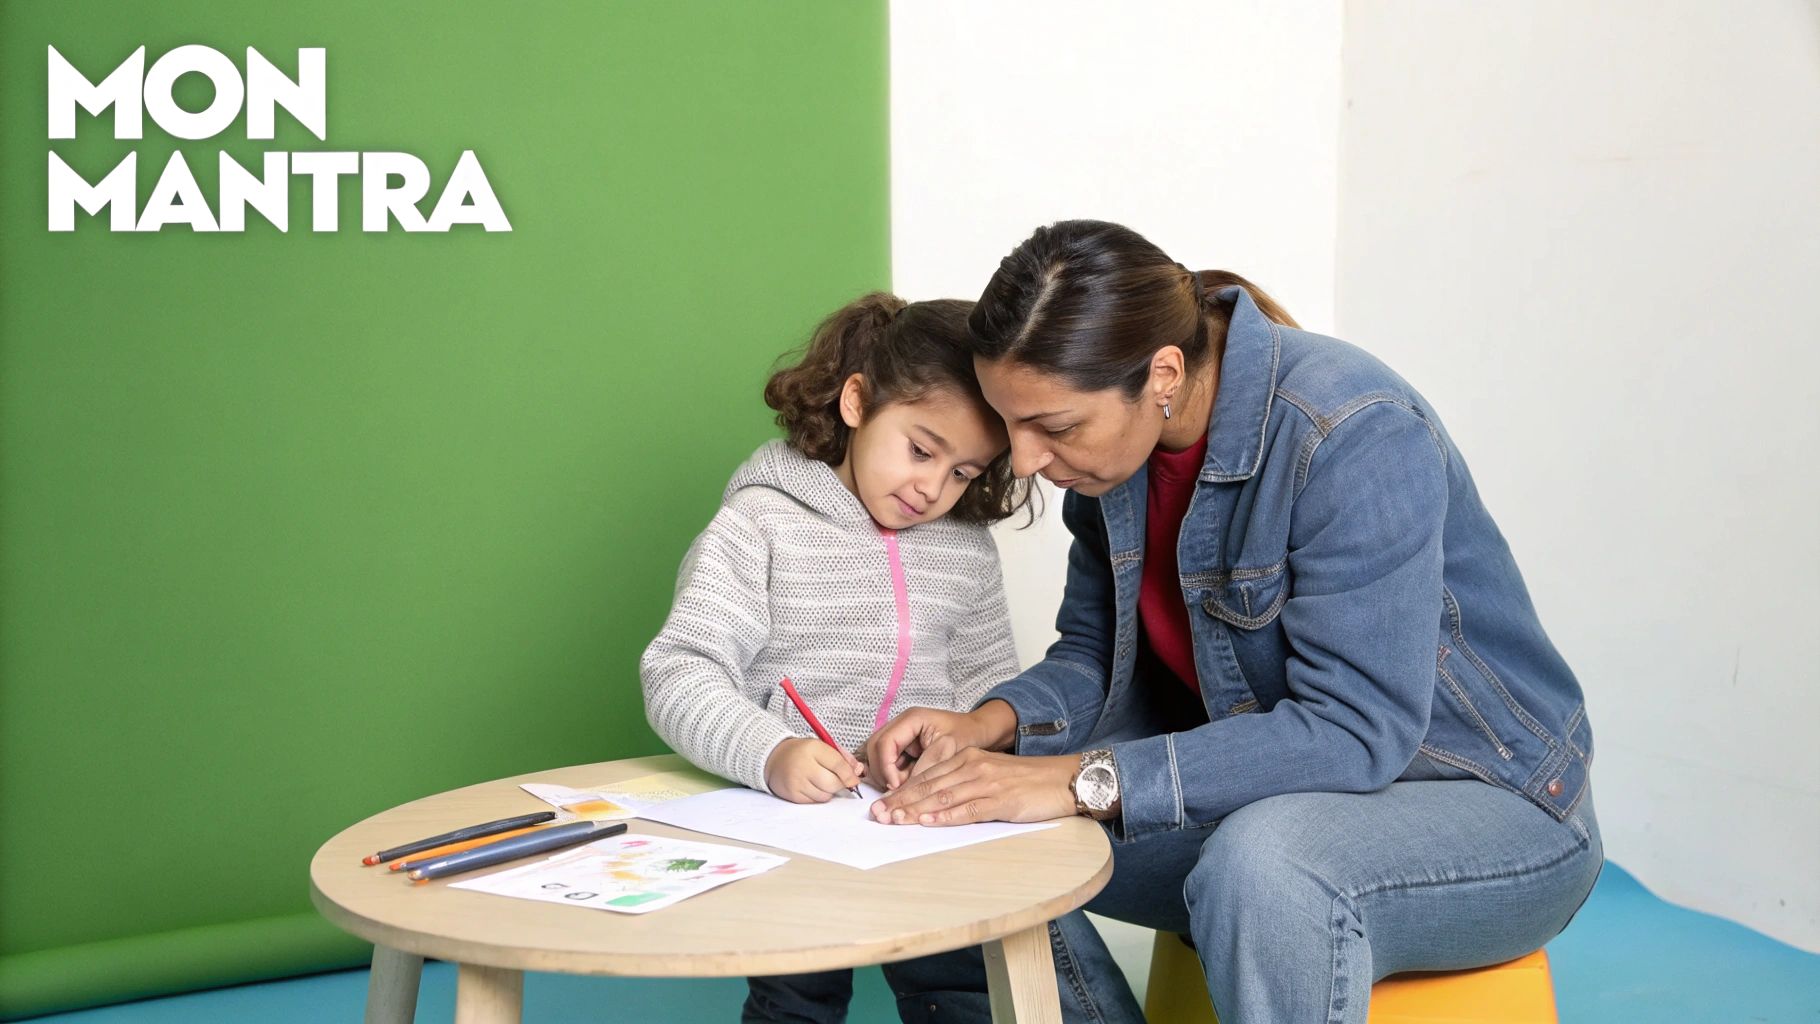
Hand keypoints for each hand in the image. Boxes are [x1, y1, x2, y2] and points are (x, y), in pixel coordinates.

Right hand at [764, 738, 863, 803]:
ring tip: (822, 781)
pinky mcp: (792, 795)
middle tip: (839, 781)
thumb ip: (843, 758)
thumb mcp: (823, 747)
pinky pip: (814, 801)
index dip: (850, 775)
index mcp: (813, 748)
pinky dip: (818, 796)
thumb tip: (858, 771)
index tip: (854, 779)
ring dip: (829, 791)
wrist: (774, 758)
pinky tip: (812, 786)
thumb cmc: (804, 753)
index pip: (838, 765)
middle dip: (841, 784)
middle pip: (833, 784)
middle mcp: (803, 765)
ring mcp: (797, 781)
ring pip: (825, 795)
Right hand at [862, 701, 1015, 790]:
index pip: (885, 742)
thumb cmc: (967, 736)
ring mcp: (899, 735)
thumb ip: (924, 768)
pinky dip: (891, 776)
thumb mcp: (949, 752)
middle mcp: (901, 724)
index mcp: (911, 719)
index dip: (886, 766)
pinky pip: (886, 763)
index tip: (896, 785)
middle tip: (896, 789)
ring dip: (886, 775)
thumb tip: (902, 789)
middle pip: (874, 748)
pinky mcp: (901, 747)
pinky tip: (904, 783)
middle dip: (882, 772)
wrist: (978, 732)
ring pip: (876, 757)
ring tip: (903, 786)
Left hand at [868, 749, 1077, 825]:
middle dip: (901, 802)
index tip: (882, 805)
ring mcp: (986, 782)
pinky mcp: (1000, 799)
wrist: (1061, 779)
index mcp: (967, 759)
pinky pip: (967, 809)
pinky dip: (945, 816)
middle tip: (878, 815)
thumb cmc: (1026, 782)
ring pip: (942, 797)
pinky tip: (928, 821)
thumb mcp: (990, 776)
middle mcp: (973, 767)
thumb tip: (934, 804)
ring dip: (915, 810)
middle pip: (929, 786)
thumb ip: (963, 785)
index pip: (927, 776)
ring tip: (894, 820)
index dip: (902, 792)